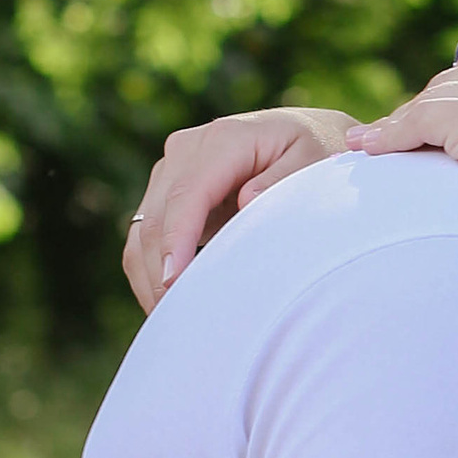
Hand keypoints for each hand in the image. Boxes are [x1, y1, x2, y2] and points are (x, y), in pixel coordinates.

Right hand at [123, 106, 360, 313]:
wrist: (305, 135)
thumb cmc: (315, 154)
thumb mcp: (314, 162)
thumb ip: (283, 180)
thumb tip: (246, 202)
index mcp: (224, 139)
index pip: (187, 195)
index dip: (177, 240)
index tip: (175, 283)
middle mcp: (187, 149)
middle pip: (156, 217)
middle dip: (161, 272)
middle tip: (179, 322)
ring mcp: (171, 170)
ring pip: (142, 231)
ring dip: (151, 278)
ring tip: (174, 322)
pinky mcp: (166, 192)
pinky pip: (145, 237)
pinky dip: (152, 272)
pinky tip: (171, 304)